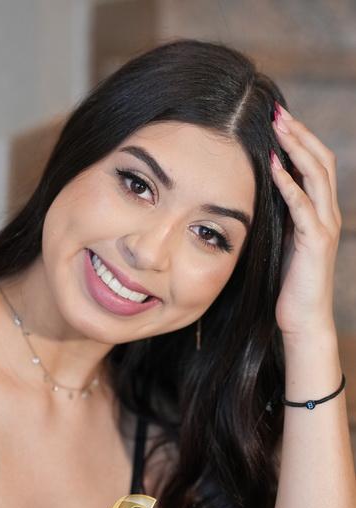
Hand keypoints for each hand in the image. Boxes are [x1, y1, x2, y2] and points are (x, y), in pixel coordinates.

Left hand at [270, 103, 341, 338]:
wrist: (302, 316)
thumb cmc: (288, 280)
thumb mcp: (283, 240)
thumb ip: (280, 215)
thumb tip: (259, 190)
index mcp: (319, 211)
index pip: (315, 165)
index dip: (300, 140)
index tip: (277, 119)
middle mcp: (327, 214)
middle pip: (321, 161)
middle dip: (300, 134)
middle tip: (278, 111)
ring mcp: (325, 227)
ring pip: (318, 176)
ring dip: (298, 149)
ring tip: (279, 127)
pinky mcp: (316, 243)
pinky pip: (304, 207)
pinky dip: (290, 184)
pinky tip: (276, 167)